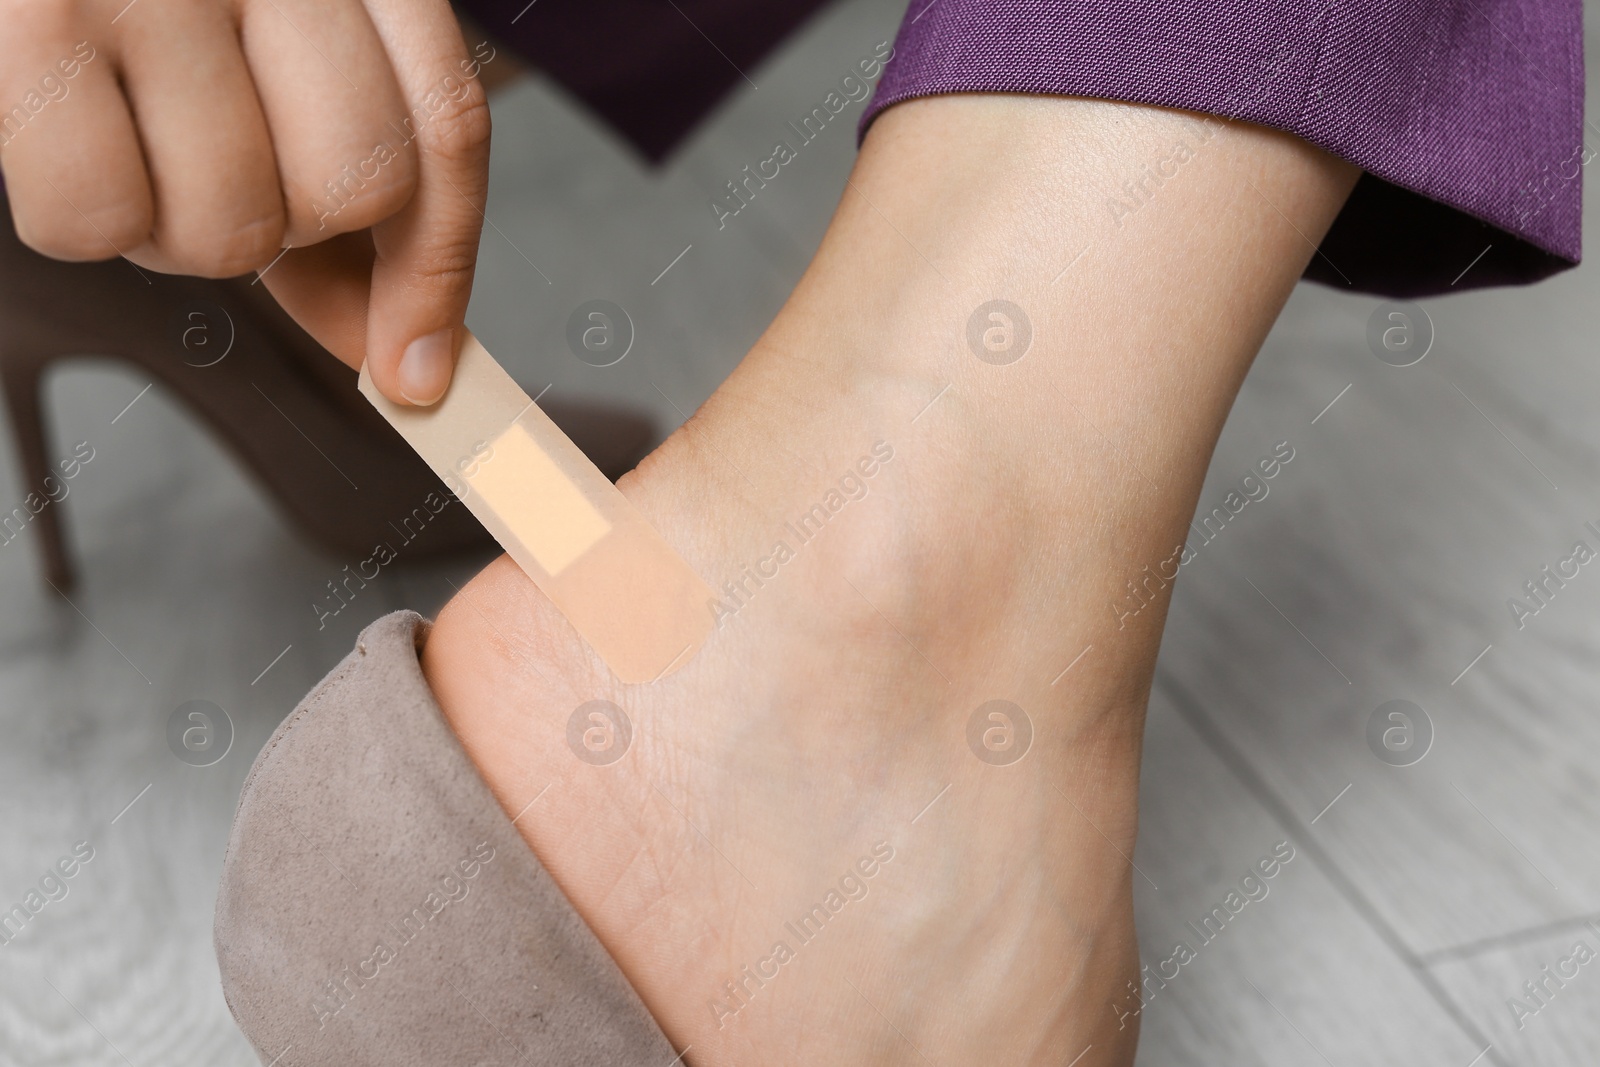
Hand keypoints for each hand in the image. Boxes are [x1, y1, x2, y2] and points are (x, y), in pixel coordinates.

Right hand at [0, 0, 493, 403]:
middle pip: (354, 188)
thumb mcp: (267, 57)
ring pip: (237, 222)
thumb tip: (399, 357)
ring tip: (130, 141)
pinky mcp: (35, 12)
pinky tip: (67, 139)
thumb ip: (336, 182)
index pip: (445, 128)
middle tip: (205, 166)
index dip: (437, 269)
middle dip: (284, 230)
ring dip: (179, 231)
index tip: (418, 368)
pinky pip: (98, 215)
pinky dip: (84, 220)